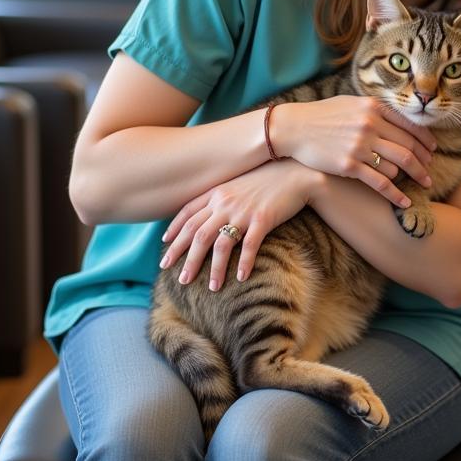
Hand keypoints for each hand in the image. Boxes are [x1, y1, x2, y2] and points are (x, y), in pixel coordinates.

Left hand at [159, 159, 322, 289]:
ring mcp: (244, 211)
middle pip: (198, 234)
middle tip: (179, 279)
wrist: (296, 172)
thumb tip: (207, 213)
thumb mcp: (238, 183)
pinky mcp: (263, 219)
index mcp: (217, 192)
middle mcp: (226, 202)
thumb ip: (221, 197)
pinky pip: (249, 245)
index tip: (165, 246)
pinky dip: (243, 263)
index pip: (188, 213)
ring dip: (213, 268)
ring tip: (211, 288)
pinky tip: (240, 278)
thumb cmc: (268, 178)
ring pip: (220, 244)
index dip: (175, 231)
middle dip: (185, 258)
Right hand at [271, 96, 436, 206]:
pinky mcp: (350, 166)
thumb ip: (375, 109)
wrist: (293, 128)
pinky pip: (381, 183)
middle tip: (431, 171)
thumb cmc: (322, 115)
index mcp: (373, 107)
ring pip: (399, 165)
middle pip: (409, 147)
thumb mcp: (351, 103)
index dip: (425, 140)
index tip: (433, 150)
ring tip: (423, 183)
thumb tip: (398, 118)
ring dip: (414, 176)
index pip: (410, 125)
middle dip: (424, 161)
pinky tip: (406, 201)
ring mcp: (360, 146)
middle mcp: (370, 125)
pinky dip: (396, 194)